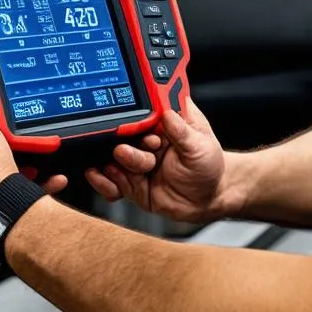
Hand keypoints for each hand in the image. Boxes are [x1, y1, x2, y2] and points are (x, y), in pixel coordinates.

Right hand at [87, 99, 233, 222]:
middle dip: (120, 141)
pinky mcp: (130, 182)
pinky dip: (104, 182)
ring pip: (113, 158)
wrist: (206, 200)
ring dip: (115, 162)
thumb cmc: (207, 166)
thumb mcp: (201, 146)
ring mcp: (136, 161)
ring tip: (118, 164)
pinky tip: (107, 181)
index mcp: (162, 122)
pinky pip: (110, 181)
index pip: (142, 110)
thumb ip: (182, 132)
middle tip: (123, 149)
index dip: (135, 113)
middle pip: (121, 134)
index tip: (133, 120)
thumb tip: (168, 112)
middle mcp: (145, 139)